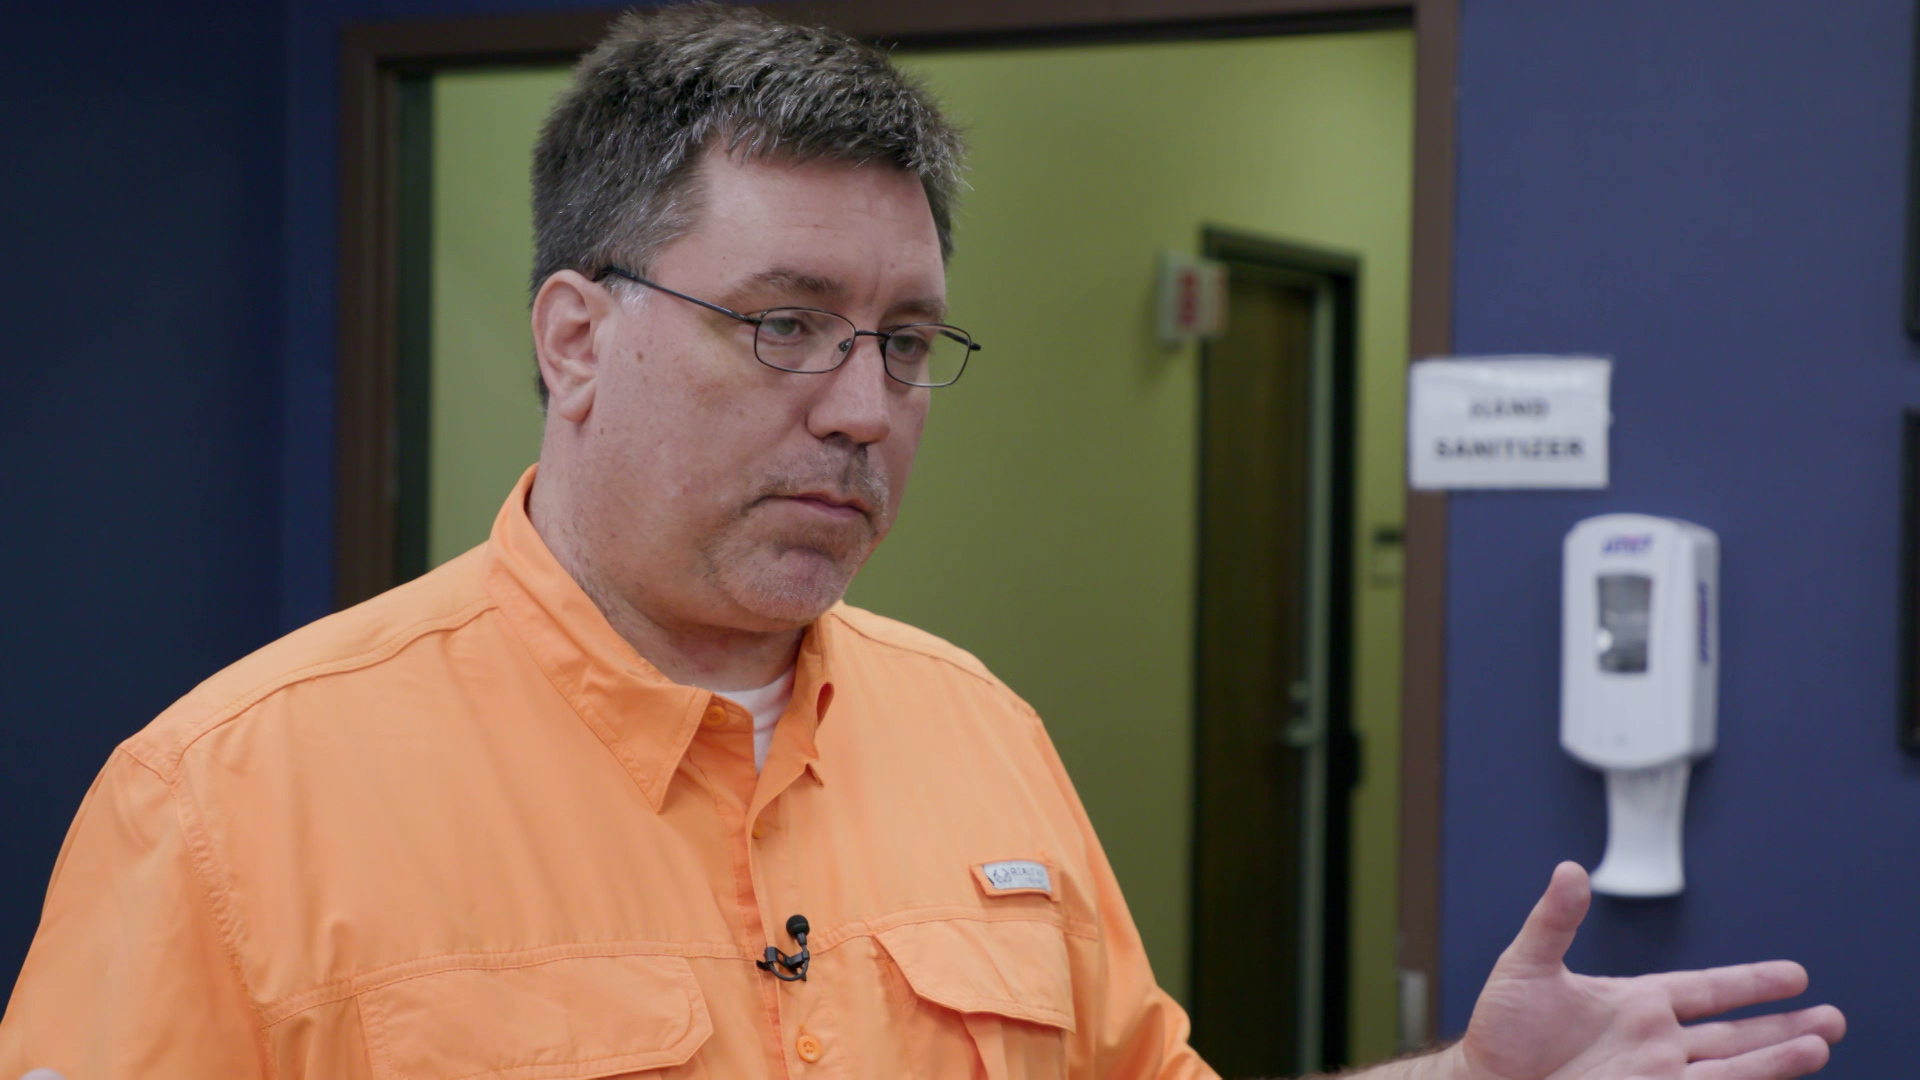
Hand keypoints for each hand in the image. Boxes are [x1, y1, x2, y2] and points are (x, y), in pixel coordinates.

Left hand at [1452, 862, 1843, 1079]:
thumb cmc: (1501, 1027)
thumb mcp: (1527, 964)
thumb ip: (1555, 920)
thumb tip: (1571, 870)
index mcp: (1637, 1003)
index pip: (1708, 990)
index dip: (1749, 983)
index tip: (1794, 974)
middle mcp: (1656, 1041)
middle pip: (1735, 1034)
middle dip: (1783, 1027)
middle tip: (1833, 1020)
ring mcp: (1655, 1076)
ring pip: (1732, 1067)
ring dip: (1776, 1059)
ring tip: (1821, 1046)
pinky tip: (1774, 1075)